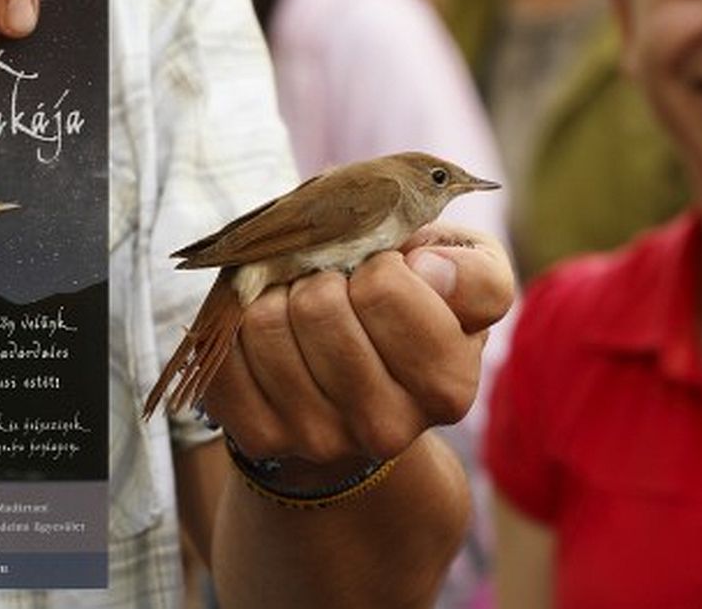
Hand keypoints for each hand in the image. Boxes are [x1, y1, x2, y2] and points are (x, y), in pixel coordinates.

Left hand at [203, 223, 514, 467]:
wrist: (359, 389)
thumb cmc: (418, 315)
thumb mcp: (469, 286)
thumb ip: (476, 273)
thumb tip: (428, 269)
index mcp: (448, 386)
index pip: (383, 286)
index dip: (380, 262)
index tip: (387, 274)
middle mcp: (388, 427)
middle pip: (318, 303)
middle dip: (323, 273)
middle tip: (338, 287)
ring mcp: (320, 439)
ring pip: (265, 323)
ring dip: (277, 294)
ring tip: (303, 308)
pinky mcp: (262, 438)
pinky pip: (225, 353)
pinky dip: (239, 326)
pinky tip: (271, 336)